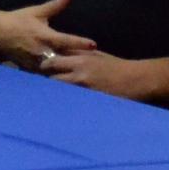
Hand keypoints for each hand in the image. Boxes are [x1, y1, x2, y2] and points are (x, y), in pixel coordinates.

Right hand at [0, 0, 95, 69]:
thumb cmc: (19, 19)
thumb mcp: (37, 10)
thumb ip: (56, 4)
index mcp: (44, 35)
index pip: (65, 40)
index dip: (80, 42)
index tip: (94, 44)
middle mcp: (40, 50)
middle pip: (63, 58)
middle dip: (78, 61)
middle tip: (96, 63)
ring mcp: (35, 62)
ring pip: (55, 70)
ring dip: (69, 71)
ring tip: (87, 74)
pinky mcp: (31, 69)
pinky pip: (47, 75)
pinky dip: (58, 77)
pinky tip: (70, 80)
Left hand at [39, 49, 168, 100]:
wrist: (138, 78)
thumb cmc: (117, 67)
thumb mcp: (97, 56)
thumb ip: (80, 55)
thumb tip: (63, 55)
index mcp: (80, 58)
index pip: (52, 61)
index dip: (41, 68)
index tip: (33, 73)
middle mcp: (79, 71)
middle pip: (51, 77)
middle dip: (41, 83)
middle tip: (31, 91)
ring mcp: (84, 87)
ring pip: (59, 91)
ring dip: (50, 97)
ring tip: (37, 105)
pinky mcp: (91, 100)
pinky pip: (72, 105)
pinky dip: (64, 108)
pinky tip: (56, 115)